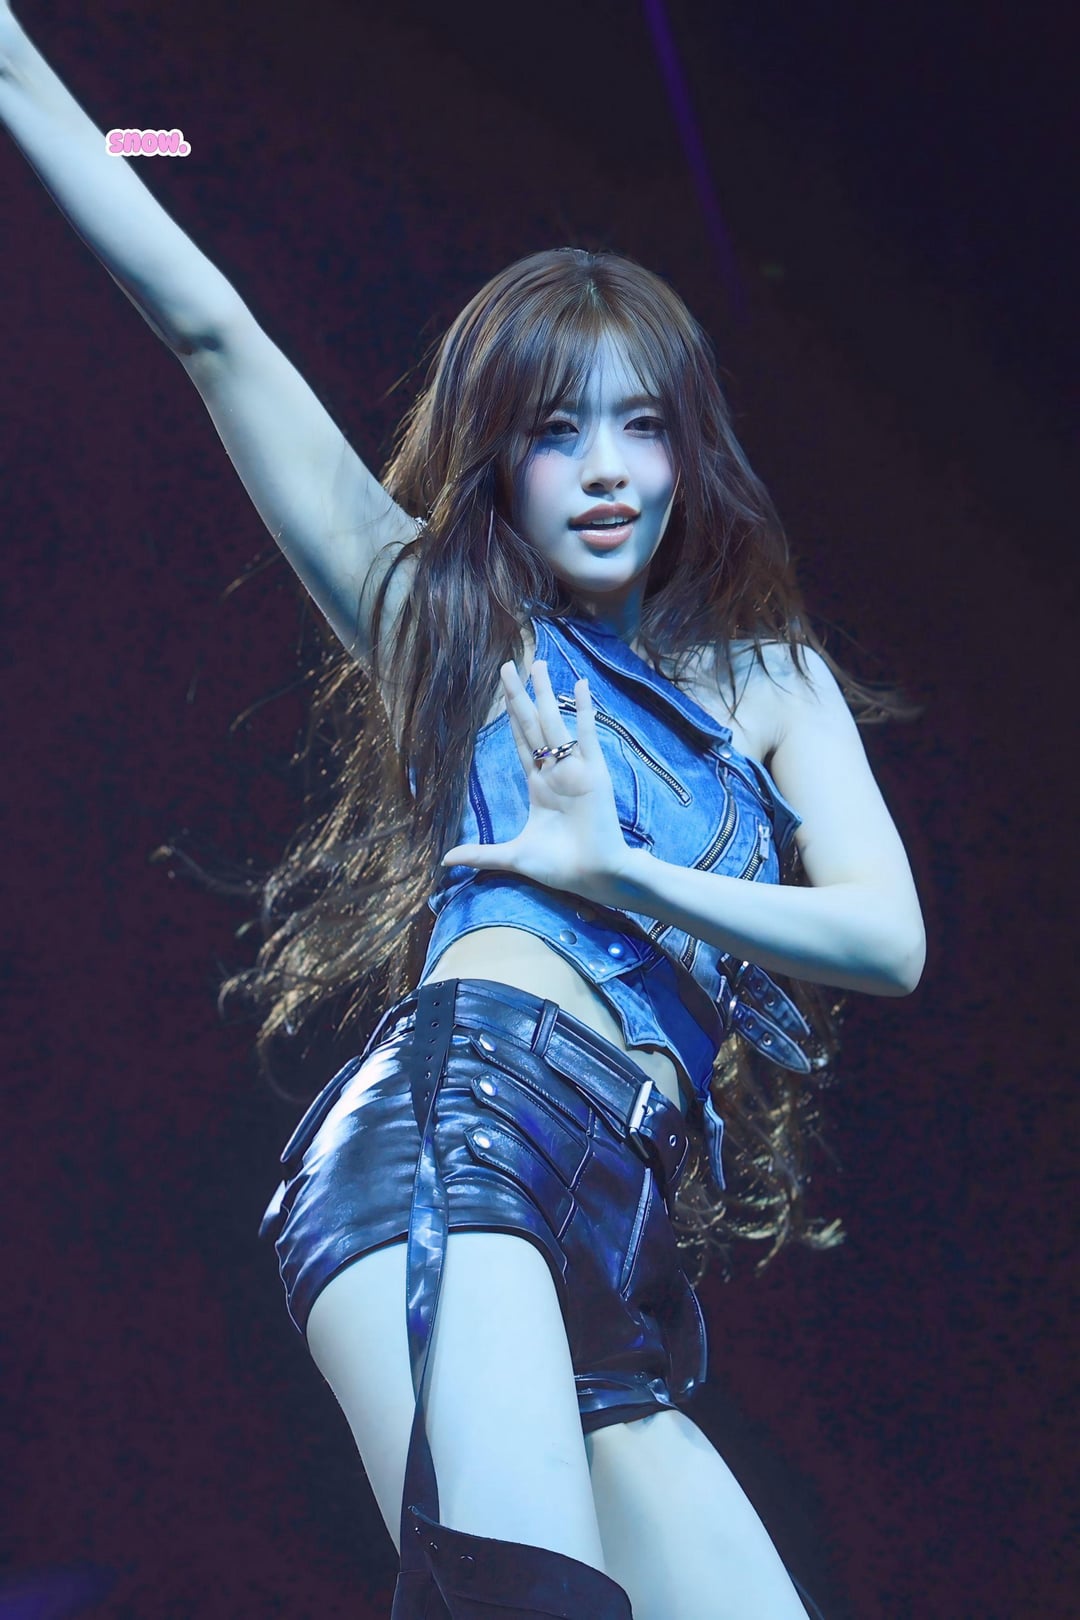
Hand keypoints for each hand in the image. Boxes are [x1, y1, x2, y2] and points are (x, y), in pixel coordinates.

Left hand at [441, 659, 631, 905]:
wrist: (595, 877)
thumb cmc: (560, 867)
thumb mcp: (513, 857)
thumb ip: (481, 853)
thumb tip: (445, 859)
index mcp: (539, 786)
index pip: (521, 741)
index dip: (510, 716)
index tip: (503, 690)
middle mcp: (555, 771)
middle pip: (533, 724)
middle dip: (520, 695)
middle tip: (509, 664)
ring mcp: (575, 769)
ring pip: (555, 723)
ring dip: (546, 693)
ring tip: (537, 663)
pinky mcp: (594, 773)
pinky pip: (587, 737)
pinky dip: (584, 712)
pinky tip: (579, 686)